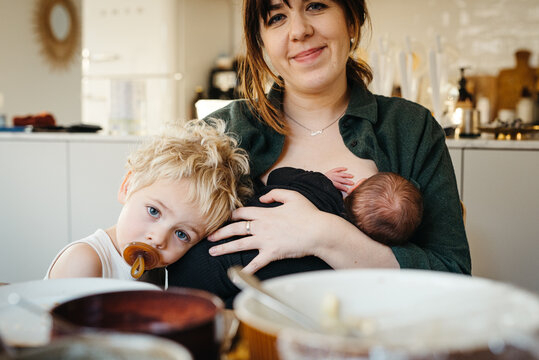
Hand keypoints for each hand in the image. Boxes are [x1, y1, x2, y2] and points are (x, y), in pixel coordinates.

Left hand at [207, 189, 326, 273]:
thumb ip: (275, 193)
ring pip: (239, 244)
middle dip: (220, 232)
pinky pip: (255, 263)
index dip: (232, 215)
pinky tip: (236, 275)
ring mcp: (265, 241)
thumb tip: (262, 197)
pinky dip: (246, 270)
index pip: (243, 213)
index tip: (225, 218)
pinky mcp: (271, 253)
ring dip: (224, 248)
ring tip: (212, 252)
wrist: (319, 231)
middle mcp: (261, 226)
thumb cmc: (309, 214)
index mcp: (265, 213)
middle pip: (235, 228)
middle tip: (208, 237)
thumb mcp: (292, 196)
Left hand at [324, 167, 353, 191]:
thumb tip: (341, 193)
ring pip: (340, 174)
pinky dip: (341, 168)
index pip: (338, 185)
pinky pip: (337, 169)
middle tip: (352, 183)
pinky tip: (346, 168)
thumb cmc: (323, 186)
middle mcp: (331, 177)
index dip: (343, 188)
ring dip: (346, 175)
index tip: (348, 190)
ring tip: (352, 176)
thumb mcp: (328, 189)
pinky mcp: (331, 171)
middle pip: (340, 179)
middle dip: (347, 181)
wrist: (317, 181)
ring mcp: (331, 173)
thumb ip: (335, 190)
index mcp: (330, 183)